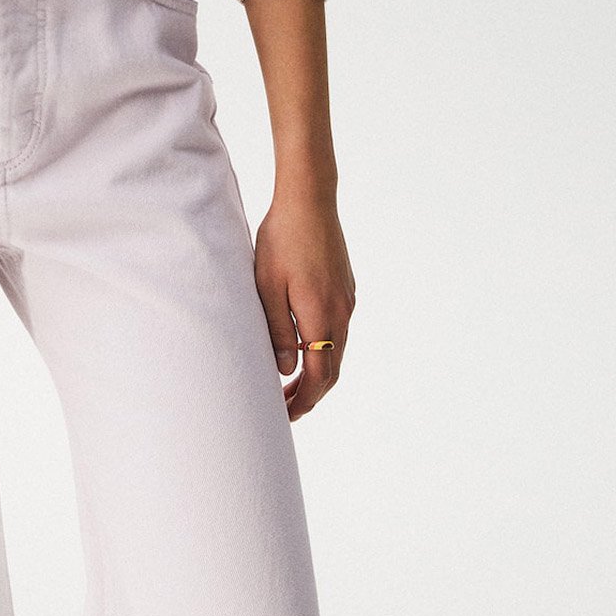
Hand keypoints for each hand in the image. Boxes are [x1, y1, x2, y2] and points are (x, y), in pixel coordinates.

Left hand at [253, 193, 355, 420]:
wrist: (310, 199)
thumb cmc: (282, 240)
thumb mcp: (268, 286)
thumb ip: (277, 330)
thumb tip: (285, 368)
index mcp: (322, 317)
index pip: (319, 377)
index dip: (304, 401)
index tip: (286, 415)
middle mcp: (342, 313)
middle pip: (332, 369)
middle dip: (311, 393)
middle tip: (287, 408)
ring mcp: (347, 299)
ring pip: (337, 348)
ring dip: (317, 370)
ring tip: (292, 381)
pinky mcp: (346, 286)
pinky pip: (338, 327)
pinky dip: (324, 346)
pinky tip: (303, 343)